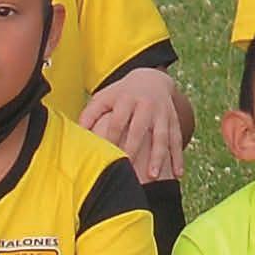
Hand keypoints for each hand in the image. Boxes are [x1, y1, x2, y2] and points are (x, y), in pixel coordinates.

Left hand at [79, 67, 190, 182]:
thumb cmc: (121, 94)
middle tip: (127, 169)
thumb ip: (90, 114)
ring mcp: (162, 112)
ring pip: (162, 135)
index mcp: (126, 98)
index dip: (112, 138)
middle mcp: (146, 104)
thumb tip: (76, 132)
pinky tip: (178, 174)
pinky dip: (178, 157)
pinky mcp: (174, 119)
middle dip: (134, 148)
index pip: (118, 121)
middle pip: (140, 129)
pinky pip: (177, 139)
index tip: (107, 156)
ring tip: (153, 176)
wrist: (152, 78)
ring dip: (158, 156)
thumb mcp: (104, 97)